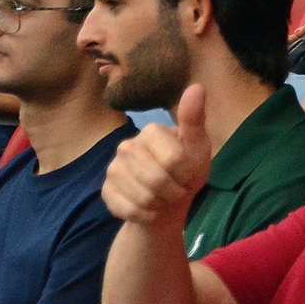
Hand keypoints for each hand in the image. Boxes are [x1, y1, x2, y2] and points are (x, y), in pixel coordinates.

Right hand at [102, 85, 212, 227]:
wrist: (169, 201)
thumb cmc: (187, 170)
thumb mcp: (198, 148)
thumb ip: (194, 120)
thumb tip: (197, 87)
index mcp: (150, 131)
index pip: (173, 160)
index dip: (186, 174)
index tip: (188, 174)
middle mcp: (126, 146)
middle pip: (157, 180)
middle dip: (175, 192)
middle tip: (177, 189)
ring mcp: (113, 169)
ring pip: (143, 198)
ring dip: (162, 205)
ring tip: (164, 197)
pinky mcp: (106, 191)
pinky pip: (130, 211)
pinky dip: (147, 216)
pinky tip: (151, 208)